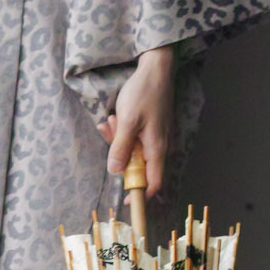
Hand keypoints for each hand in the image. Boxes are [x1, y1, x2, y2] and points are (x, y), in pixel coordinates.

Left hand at [97, 45, 174, 194]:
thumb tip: (115, 171)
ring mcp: (156, 136)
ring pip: (133, 150)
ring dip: (118, 139)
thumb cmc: (143, 94)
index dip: (141, 194)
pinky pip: (134, 137)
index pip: (154, 183)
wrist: (156, 69)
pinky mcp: (151, 128)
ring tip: (112, 119)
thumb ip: (121, 148)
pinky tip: (115, 117)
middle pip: (138, 165)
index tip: (126, 200)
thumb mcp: (127, 121)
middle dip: (119, 155)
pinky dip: (122, 131)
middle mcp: (160, 146)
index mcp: (157, 148)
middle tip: (110, 130)